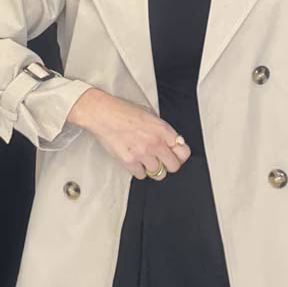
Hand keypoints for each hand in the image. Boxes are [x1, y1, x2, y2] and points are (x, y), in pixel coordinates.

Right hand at [66, 88, 191, 179]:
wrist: (103, 113)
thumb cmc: (123, 111)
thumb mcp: (150, 115)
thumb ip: (162, 130)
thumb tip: (173, 143)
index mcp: (163, 129)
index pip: (184, 152)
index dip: (180, 156)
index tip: (176, 156)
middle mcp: (155, 142)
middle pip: (174, 166)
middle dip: (169, 165)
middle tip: (162, 161)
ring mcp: (143, 153)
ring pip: (158, 173)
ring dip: (152, 168)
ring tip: (145, 159)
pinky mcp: (129, 161)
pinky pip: (141, 175)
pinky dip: (138, 170)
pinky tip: (134, 160)